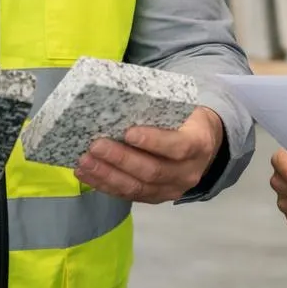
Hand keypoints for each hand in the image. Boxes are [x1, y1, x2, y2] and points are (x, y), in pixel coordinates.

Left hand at [73, 106, 225, 202]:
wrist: (201, 144)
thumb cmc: (184, 119)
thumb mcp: (182, 108)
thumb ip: (159, 105)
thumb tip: (117, 89)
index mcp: (199, 144)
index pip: (178, 147)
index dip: (153, 141)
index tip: (128, 132)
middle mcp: (188, 172)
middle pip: (153, 171)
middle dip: (121, 159)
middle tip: (96, 145)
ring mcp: (171, 189)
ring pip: (137, 188)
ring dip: (107, 175)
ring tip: (84, 162)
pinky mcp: (155, 198)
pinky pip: (128, 195)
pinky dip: (104, 184)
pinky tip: (86, 174)